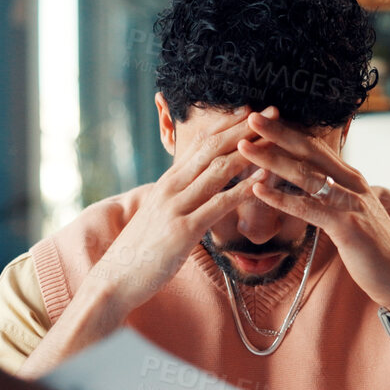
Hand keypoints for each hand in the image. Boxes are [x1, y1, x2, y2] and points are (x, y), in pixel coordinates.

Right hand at [84, 109, 263, 312]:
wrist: (114, 280)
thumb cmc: (140, 252)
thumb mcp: (159, 215)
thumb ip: (179, 198)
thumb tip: (198, 190)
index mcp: (167, 182)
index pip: (200, 144)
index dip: (227, 126)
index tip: (251, 111)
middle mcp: (170, 187)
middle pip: (212, 148)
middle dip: (244, 128)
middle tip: (273, 110)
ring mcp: (175, 207)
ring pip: (217, 171)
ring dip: (250, 151)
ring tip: (275, 137)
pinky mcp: (182, 231)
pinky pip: (218, 205)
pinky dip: (243, 191)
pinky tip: (263, 181)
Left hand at [239, 109, 389, 311]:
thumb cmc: (377, 252)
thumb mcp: (356, 216)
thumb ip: (336, 199)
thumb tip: (314, 190)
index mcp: (354, 180)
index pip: (318, 149)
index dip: (291, 132)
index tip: (267, 120)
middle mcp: (354, 185)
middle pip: (311, 152)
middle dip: (279, 133)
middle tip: (252, 117)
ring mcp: (352, 204)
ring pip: (306, 175)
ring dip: (272, 160)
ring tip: (245, 148)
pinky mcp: (349, 227)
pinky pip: (309, 209)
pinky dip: (282, 198)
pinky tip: (259, 190)